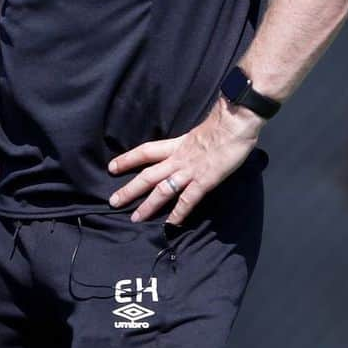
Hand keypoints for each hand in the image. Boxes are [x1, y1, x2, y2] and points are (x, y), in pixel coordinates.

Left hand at [107, 100, 263, 223]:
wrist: (235, 122)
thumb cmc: (221, 125)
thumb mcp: (198, 133)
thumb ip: (189, 145)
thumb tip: (187, 150)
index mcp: (176, 145)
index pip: (146, 151)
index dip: (128, 159)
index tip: (112, 167)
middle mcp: (178, 158)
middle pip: (148, 174)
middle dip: (130, 189)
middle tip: (113, 201)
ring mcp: (190, 171)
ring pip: (162, 189)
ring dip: (147, 205)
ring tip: (134, 218)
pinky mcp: (204, 180)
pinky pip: (187, 200)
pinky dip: (178, 214)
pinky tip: (170, 225)